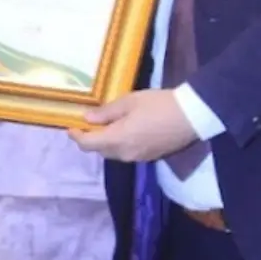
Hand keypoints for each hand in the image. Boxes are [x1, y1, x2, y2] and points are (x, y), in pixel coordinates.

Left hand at [68, 89, 198, 162]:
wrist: (190, 116)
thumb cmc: (158, 105)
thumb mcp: (129, 102)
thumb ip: (106, 112)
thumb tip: (87, 119)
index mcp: (117, 139)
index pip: (89, 144)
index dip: (77, 137)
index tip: (70, 127)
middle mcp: (125, 154)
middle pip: (100, 151)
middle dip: (91, 140)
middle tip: (87, 124)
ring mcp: (138, 158)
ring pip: (114, 153)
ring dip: (106, 142)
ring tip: (106, 126)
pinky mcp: (150, 157)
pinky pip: (127, 153)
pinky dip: (120, 144)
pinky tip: (124, 131)